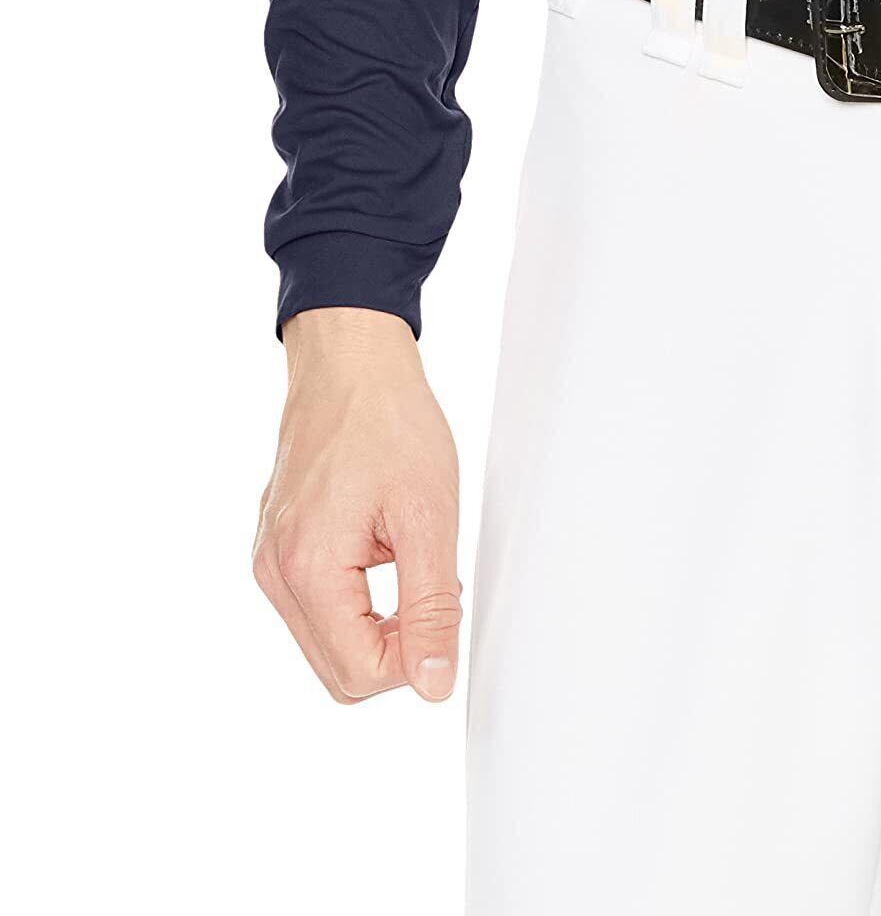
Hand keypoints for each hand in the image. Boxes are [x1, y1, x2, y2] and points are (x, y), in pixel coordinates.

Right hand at [254, 307, 461, 704]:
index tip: (446, 611)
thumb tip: (435, 684)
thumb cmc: (388, 420)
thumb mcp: (429, 514)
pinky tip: (386, 550)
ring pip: (326, 641)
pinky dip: (356, 598)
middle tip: (435, 590)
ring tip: (411, 558)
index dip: (414, 660)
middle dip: (394, 648)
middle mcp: (274, 573)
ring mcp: (269, 559)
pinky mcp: (276, 545)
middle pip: (336, 670)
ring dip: (376, 622)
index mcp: (306, 569)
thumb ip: (431, 606)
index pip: (357, 674)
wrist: (351, 360)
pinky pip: (316, 605)